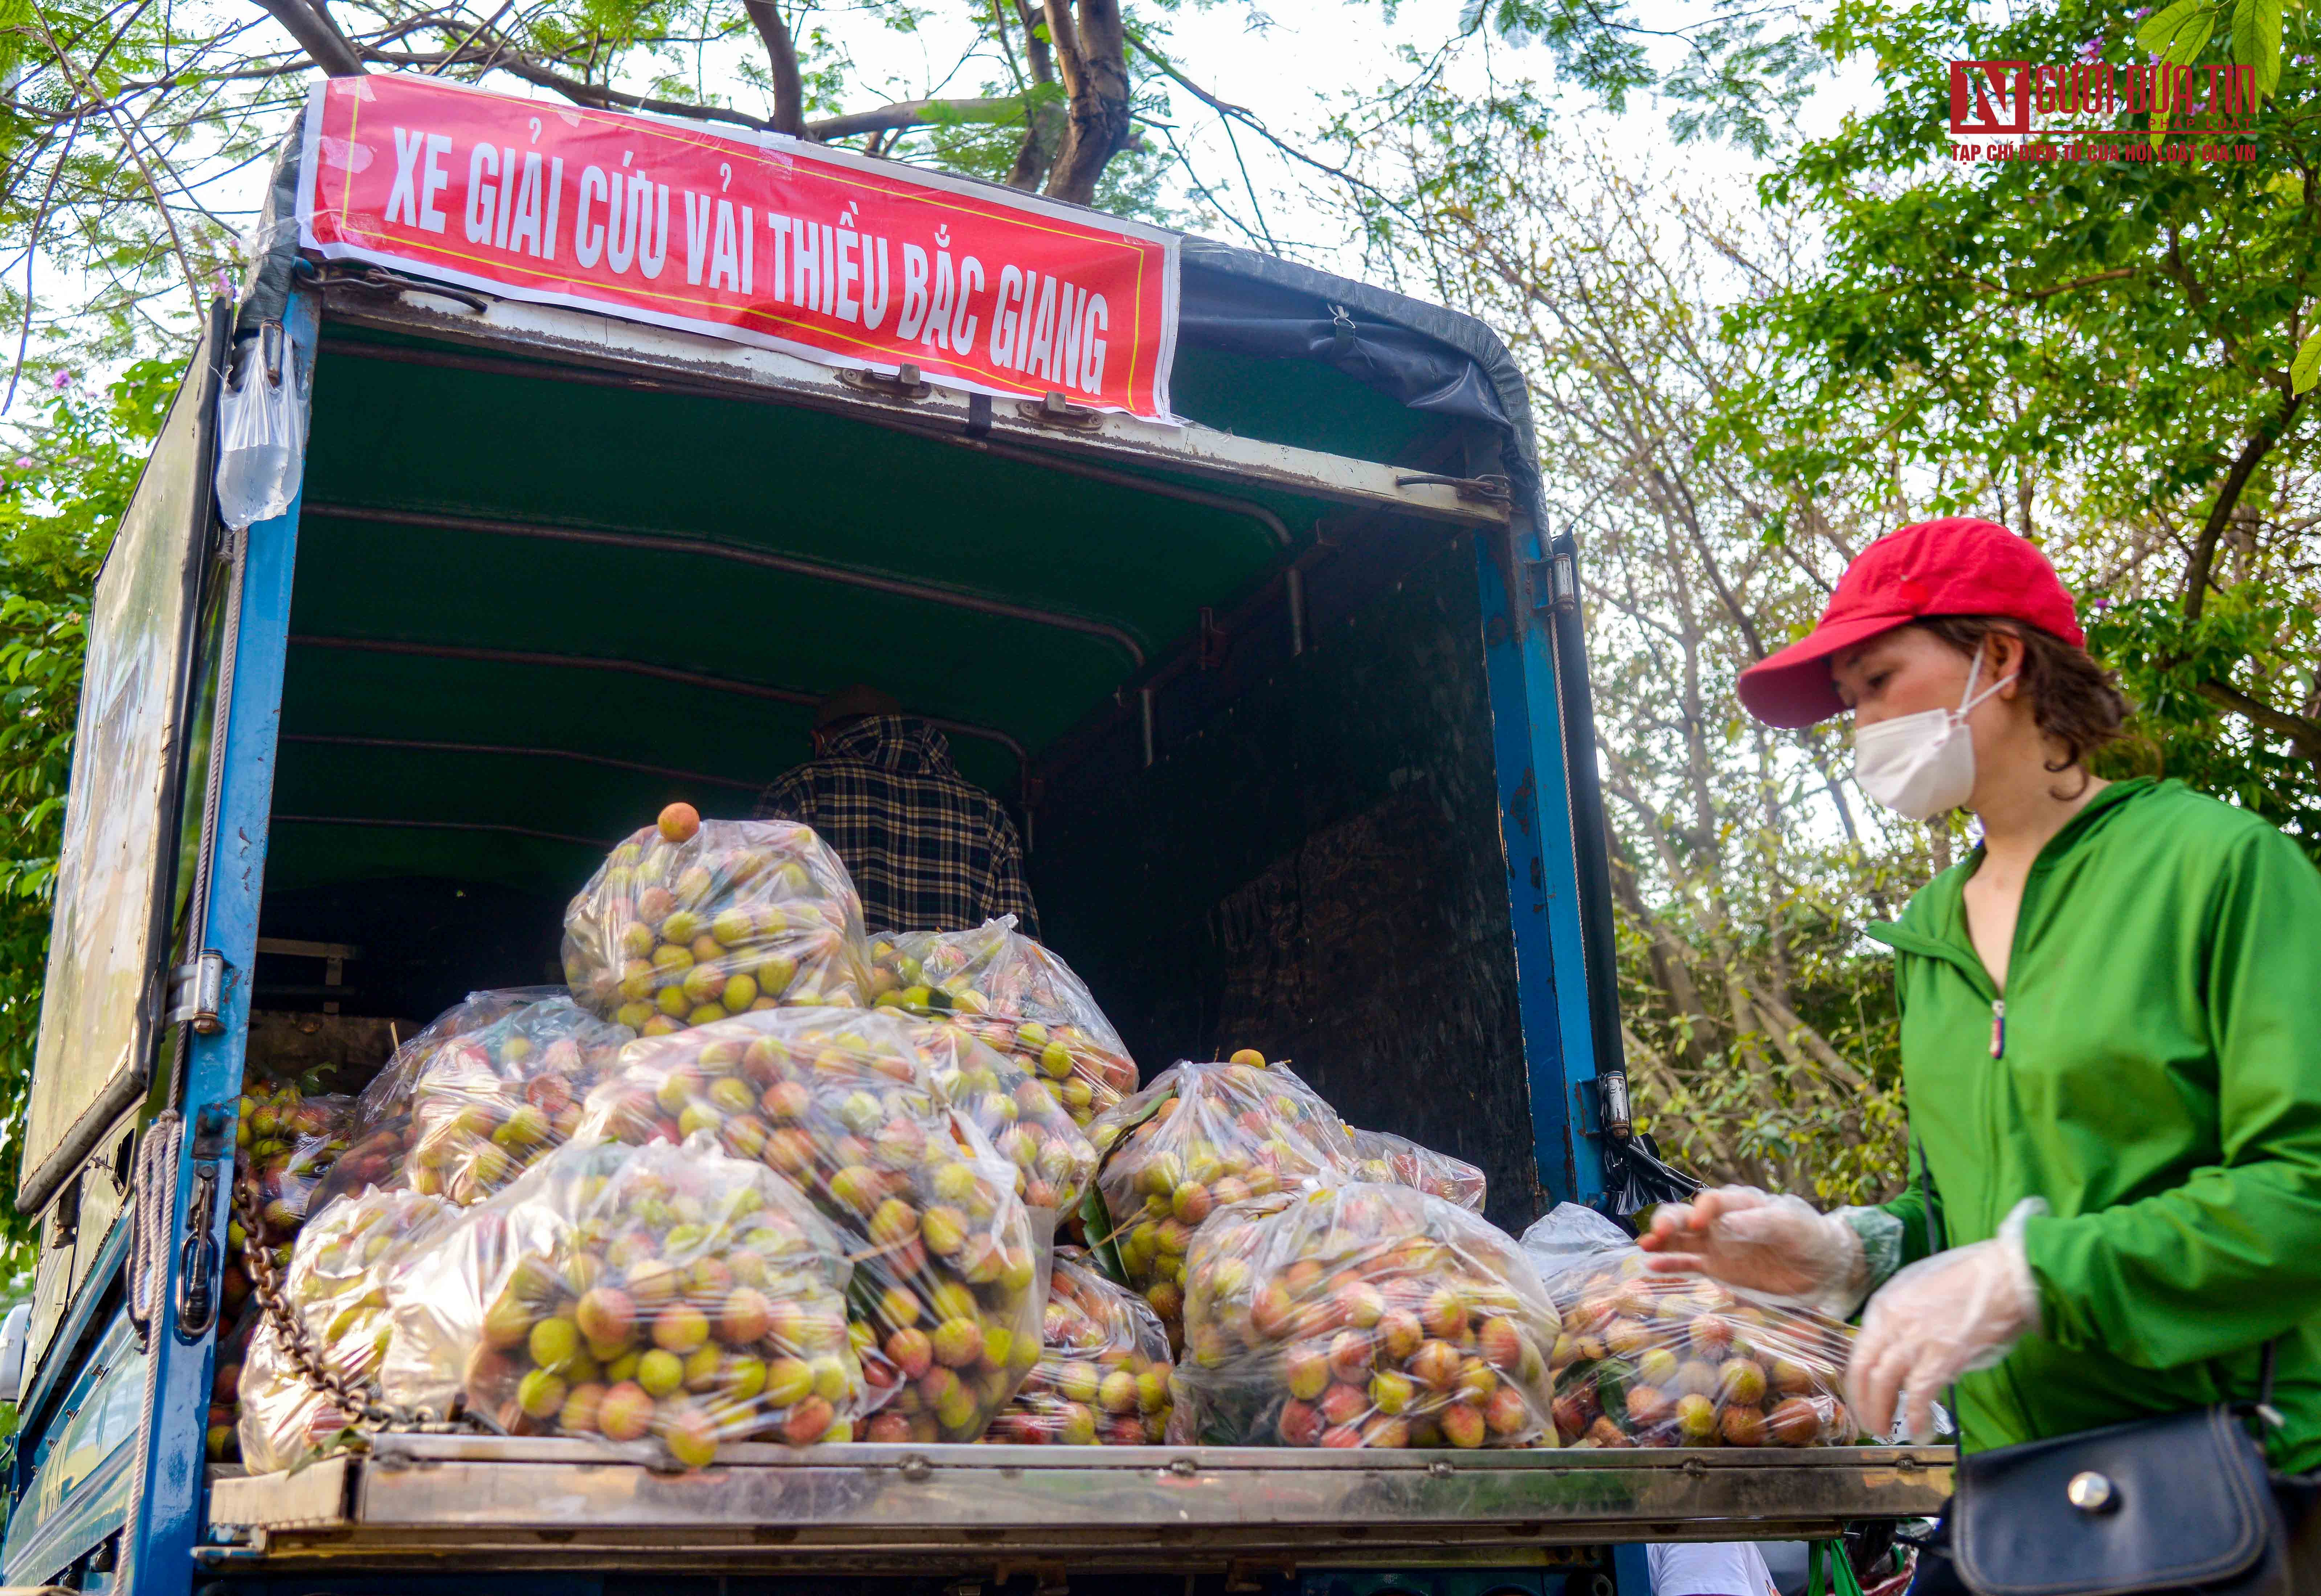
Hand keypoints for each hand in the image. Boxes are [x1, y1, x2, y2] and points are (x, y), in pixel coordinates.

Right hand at [1636, 1186, 1865, 1309]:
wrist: (1822, 1266)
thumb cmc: (1809, 1236)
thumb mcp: (1791, 1226)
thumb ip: (1761, 1223)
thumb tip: (1728, 1223)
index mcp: (1741, 1204)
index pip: (1713, 1200)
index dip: (1702, 1210)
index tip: (1698, 1223)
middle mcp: (1721, 1221)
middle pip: (1687, 1217)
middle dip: (1669, 1221)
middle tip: (1656, 1233)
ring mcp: (1717, 1245)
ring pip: (1681, 1239)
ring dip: (1661, 1241)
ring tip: (1644, 1246)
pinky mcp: (1717, 1267)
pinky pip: (1688, 1264)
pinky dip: (1670, 1264)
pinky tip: (1651, 1266)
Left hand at [1848, 1208, 2042, 1442]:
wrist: (2006, 1276)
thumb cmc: (1970, 1280)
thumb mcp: (1920, 1292)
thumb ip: (1904, 1321)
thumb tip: (1904, 1351)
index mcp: (1885, 1306)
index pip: (1857, 1351)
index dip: (1856, 1382)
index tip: (1861, 1398)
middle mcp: (1892, 1322)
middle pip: (1863, 1371)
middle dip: (1861, 1403)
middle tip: (1869, 1423)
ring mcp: (1916, 1339)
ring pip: (1883, 1385)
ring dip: (1880, 1413)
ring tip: (1886, 1431)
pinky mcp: (1943, 1356)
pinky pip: (1919, 1394)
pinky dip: (1916, 1417)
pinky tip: (1918, 1432)